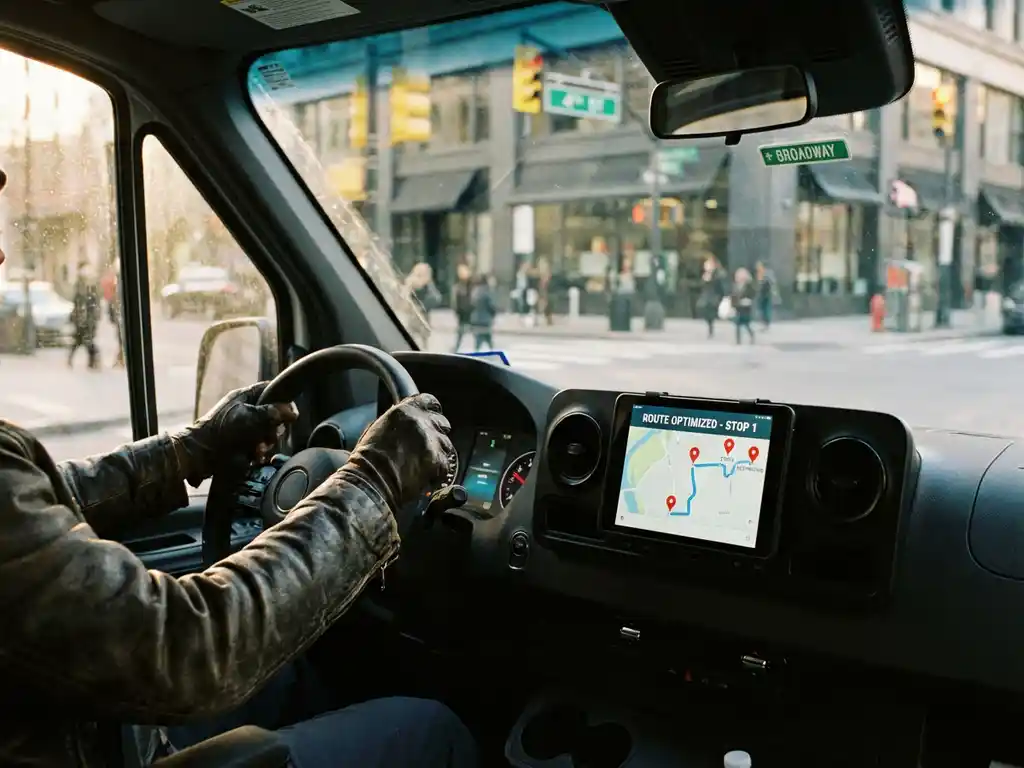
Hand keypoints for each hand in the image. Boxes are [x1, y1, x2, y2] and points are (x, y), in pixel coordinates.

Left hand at [172, 382, 298, 484]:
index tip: (290, 413)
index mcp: (244, 396)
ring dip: (265, 442)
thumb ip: (274, 412)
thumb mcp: (251, 418)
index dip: (283, 399)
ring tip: (257, 449)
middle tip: (269, 435)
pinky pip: (257, 444)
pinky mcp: (238, 442)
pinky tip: (253, 456)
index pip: (270, 389)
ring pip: (265, 431)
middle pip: (271, 413)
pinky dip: (257, 451)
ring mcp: (241, 426)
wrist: (199, 454)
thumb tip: (293, 412)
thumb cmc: (222, 431)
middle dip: (273, 427)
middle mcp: (244, 409)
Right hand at [341, 393, 452, 512]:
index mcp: (404, 411)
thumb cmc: (367, 460)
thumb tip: (405, 425)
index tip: (431, 418)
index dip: (431, 411)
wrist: (371, 481)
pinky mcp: (437, 460)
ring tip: (424, 464)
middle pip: (441, 422)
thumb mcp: (378, 430)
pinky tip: (426, 475)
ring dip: (438, 452)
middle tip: (427, 446)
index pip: (429, 402)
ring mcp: (430, 440)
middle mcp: (420, 422)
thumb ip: (397, 423)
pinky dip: (439, 471)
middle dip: (436, 433)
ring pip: (446, 443)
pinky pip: (446, 463)